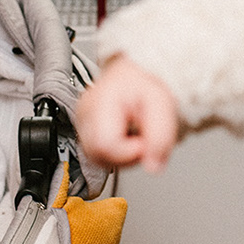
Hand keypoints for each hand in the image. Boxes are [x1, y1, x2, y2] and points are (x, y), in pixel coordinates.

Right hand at [76, 55, 180, 171]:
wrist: (137, 76)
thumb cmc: (146, 86)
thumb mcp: (163, 106)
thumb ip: (160, 138)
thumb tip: (153, 166)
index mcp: (100, 101)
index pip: (105, 145)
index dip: (130, 151)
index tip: (143, 139)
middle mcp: (85, 112)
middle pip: (98, 155)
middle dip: (126, 156)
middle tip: (140, 137)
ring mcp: (81, 122)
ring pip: (97, 159)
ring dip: (121, 156)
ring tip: (133, 135)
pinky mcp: (83, 130)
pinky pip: (97, 154)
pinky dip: (115, 152)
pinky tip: (124, 137)